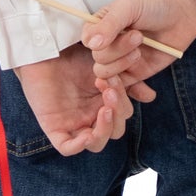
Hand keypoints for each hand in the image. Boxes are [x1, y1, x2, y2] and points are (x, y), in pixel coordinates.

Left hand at [13, 39, 137, 155]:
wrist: (45, 47)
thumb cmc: (73, 54)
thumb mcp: (106, 64)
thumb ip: (129, 80)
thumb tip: (149, 97)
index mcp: (104, 104)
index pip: (123, 115)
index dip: (124, 101)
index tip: (115, 78)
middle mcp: (91, 117)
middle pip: (114, 131)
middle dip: (117, 112)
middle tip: (108, 89)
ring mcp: (73, 124)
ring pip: (96, 143)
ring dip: (105, 129)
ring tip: (104, 108)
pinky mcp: (54, 128)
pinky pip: (68, 148)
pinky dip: (80, 145)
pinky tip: (87, 132)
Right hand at [83, 0, 195, 89]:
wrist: (183, 12)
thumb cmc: (154, 3)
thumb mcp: (129, 7)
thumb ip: (109, 25)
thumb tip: (91, 44)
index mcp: (100, 26)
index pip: (87, 42)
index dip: (99, 42)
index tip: (121, 30)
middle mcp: (107, 44)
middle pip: (98, 59)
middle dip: (118, 50)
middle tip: (138, 35)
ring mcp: (120, 60)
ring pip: (107, 75)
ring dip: (123, 64)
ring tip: (141, 49)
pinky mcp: (135, 73)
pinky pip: (125, 88)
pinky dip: (132, 89)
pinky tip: (141, 83)